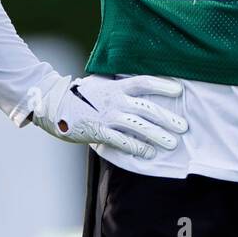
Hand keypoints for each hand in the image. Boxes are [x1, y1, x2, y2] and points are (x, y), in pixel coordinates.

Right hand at [27, 74, 187, 159]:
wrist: (53, 104)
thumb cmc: (79, 95)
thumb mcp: (100, 84)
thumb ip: (118, 86)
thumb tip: (137, 87)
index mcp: (116, 86)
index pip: (143, 82)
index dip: (162, 85)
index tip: (179, 89)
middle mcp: (115, 100)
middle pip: (146, 108)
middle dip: (167, 118)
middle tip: (184, 126)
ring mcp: (107, 116)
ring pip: (138, 126)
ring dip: (157, 135)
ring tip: (172, 143)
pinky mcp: (99, 132)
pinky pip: (122, 141)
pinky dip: (137, 148)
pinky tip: (149, 154)